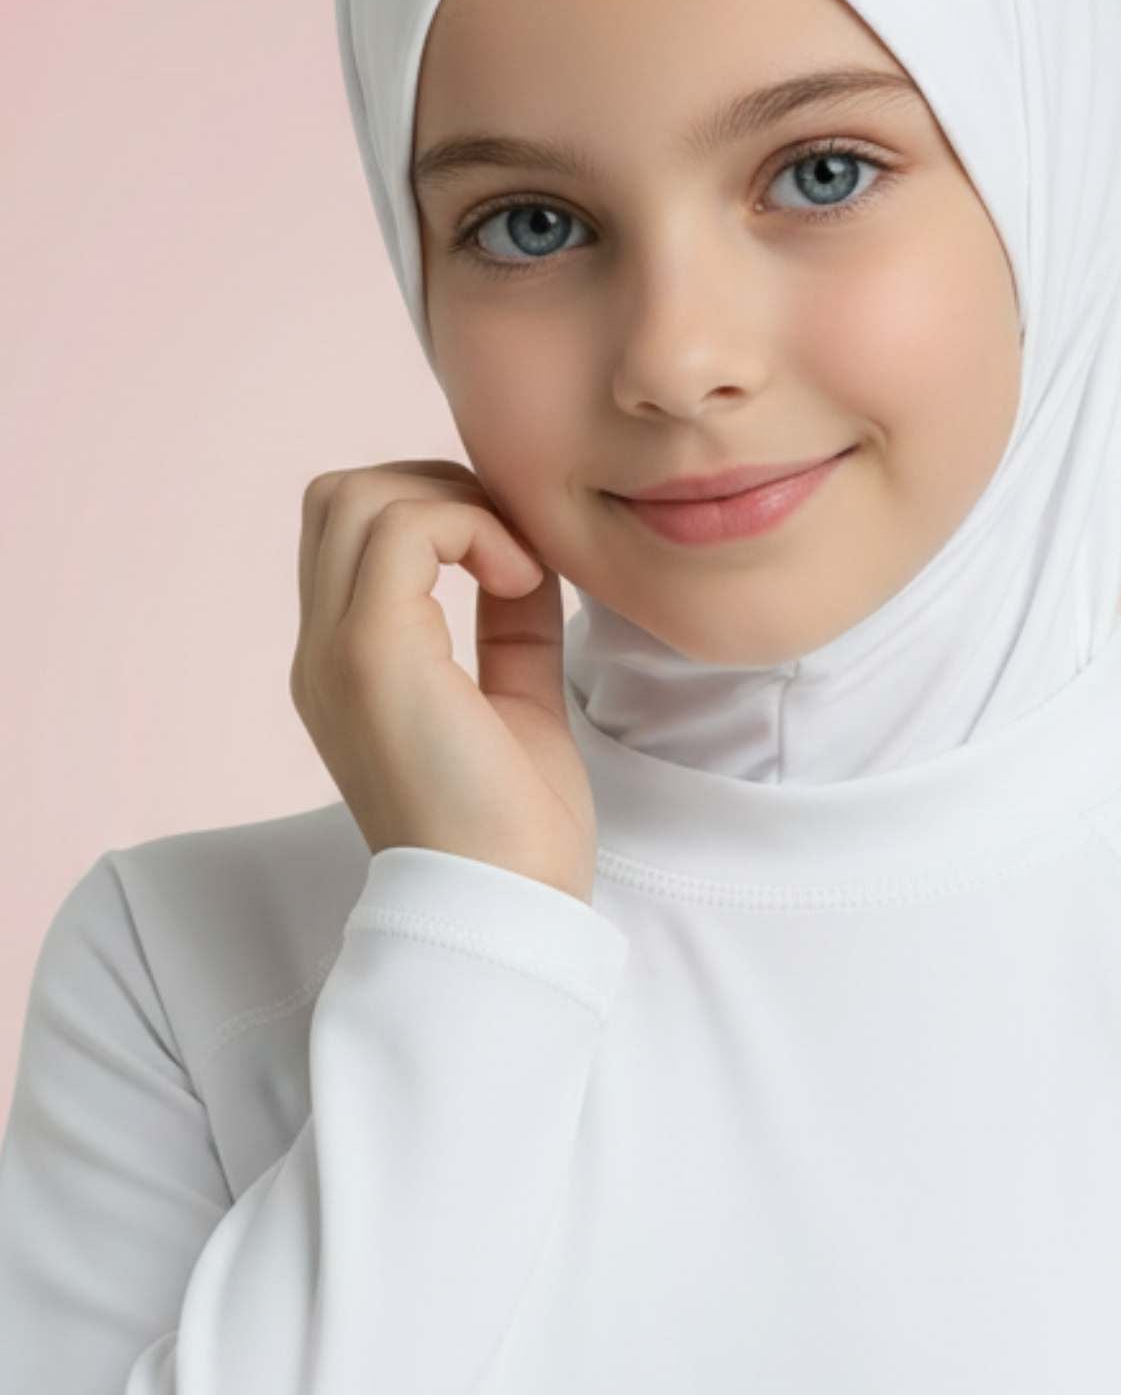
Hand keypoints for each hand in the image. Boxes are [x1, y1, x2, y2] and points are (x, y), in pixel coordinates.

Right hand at [289, 460, 597, 904]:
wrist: (506, 907)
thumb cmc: (517, 826)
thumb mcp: (515, 696)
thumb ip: (509, 622)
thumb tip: (525, 549)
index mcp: (346, 666)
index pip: (351, 535)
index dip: (435, 511)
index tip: (512, 553)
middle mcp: (321, 653)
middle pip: (339, 496)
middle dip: (435, 487)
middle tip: (509, 544)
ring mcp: (335, 651)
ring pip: (357, 496)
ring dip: (454, 503)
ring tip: (515, 563)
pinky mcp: (370, 653)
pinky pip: (403, 528)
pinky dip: (471, 528)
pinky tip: (519, 577)